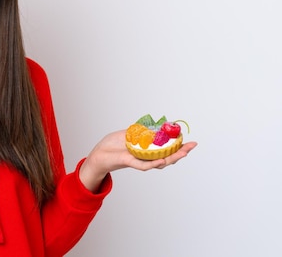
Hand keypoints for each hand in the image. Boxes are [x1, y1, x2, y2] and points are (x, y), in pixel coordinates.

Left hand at [79, 130, 197, 191]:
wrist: (98, 154)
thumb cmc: (111, 145)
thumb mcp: (128, 134)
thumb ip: (140, 132)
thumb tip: (153, 126)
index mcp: (146, 151)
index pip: (165, 150)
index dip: (177, 147)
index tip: (189, 142)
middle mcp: (145, 158)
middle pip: (167, 157)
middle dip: (180, 152)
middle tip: (192, 146)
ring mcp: (139, 161)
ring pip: (159, 162)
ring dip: (171, 158)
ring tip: (183, 153)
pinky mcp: (130, 162)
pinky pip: (144, 165)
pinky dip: (153, 163)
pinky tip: (162, 160)